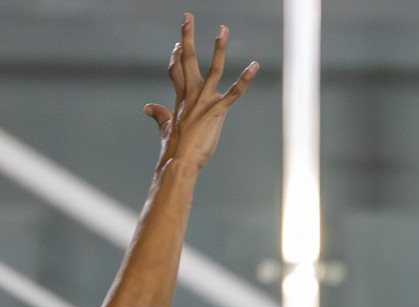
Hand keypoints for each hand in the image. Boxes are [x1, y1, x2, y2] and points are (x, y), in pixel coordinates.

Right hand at [144, 14, 257, 174]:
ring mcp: (204, 100)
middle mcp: (191, 94)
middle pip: (188, 60)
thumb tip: (148, 107)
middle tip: (187, 16)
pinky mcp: (217, 110)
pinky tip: (255, 66)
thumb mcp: (167, 128)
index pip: (176, 70)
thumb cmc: (175, 149)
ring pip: (212, 68)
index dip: (176, 56)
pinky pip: (234, 91)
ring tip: (223, 29)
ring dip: (218, 48)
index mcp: (181, 98)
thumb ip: (160, 115)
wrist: (179, 161)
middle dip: (187, 37)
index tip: (178, 44)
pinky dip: (245, 79)